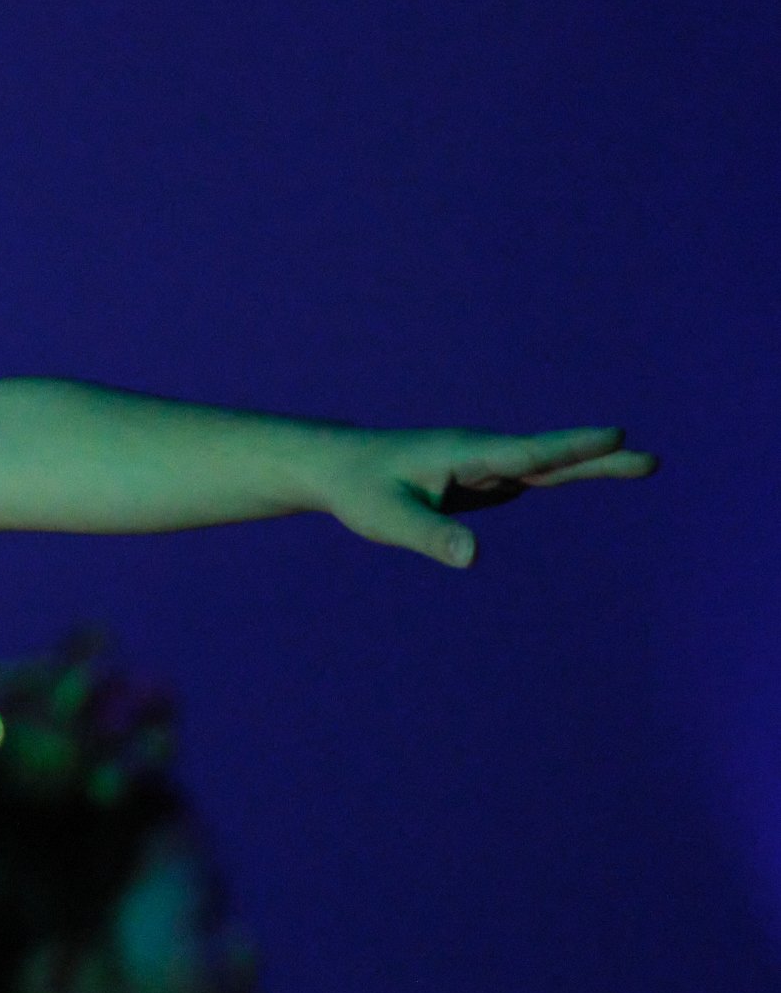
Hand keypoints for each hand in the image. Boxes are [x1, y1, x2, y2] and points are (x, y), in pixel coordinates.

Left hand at [315, 424, 654, 567]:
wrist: (341, 468)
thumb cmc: (360, 490)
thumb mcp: (386, 518)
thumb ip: (429, 536)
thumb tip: (473, 558)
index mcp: (462, 455)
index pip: (523, 453)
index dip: (568, 447)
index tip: (613, 434)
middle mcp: (482, 455)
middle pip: (548, 457)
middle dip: (597, 457)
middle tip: (651, 459)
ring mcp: (488, 465)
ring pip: (548, 465)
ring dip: (594, 464)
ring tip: (645, 464)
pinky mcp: (487, 479)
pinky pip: (535, 475)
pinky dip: (571, 471)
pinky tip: (602, 468)